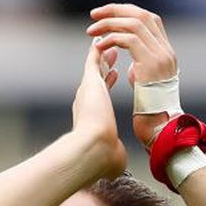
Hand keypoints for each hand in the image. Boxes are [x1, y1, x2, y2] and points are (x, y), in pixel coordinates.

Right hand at [72, 40, 126, 178]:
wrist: (93, 149)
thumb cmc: (102, 158)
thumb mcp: (111, 157)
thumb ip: (114, 157)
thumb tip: (118, 166)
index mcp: (92, 116)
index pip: (102, 92)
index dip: (109, 81)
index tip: (117, 73)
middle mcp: (87, 100)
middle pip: (97, 76)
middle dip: (105, 65)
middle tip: (113, 52)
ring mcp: (87, 90)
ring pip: (96, 66)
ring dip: (104, 53)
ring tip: (110, 40)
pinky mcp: (89, 82)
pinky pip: (93, 60)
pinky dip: (97, 50)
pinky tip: (101, 39)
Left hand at [87, 3, 177, 148]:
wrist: (158, 130)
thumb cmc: (149, 114)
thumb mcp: (145, 84)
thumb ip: (140, 68)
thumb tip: (130, 63)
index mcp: (166, 54)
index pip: (149, 19)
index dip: (127, 12)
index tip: (107, 15)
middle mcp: (166, 52)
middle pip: (142, 15)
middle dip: (116, 11)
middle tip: (94, 15)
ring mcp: (160, 56)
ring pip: (133, 24)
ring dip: (109, 25)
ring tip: (91, 31)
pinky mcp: (150, 64)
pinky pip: (128, 40)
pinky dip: (111, 40)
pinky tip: (99, 47)